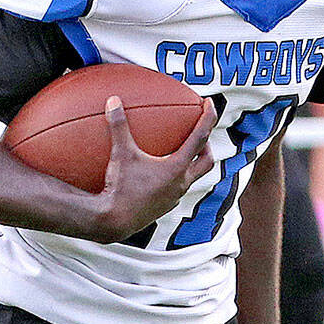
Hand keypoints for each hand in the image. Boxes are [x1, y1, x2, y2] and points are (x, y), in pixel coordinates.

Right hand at [94, 95, 215, 241]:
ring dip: (191, 164)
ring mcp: (173, 198)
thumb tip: (114, 100)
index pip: (200, 137)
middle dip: (207, 145)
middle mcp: (181, 183)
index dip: (208, 118)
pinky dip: (173, 178)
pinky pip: (175, 190)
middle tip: (201, 133)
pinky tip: (157, 174)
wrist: (114, 222)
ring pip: (191, 178)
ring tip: (181, 153)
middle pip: (206, 162)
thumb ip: (119, 125)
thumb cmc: (120, 188)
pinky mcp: (163, 207)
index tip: (209, 103)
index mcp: (177, 168)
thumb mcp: (120, 153)